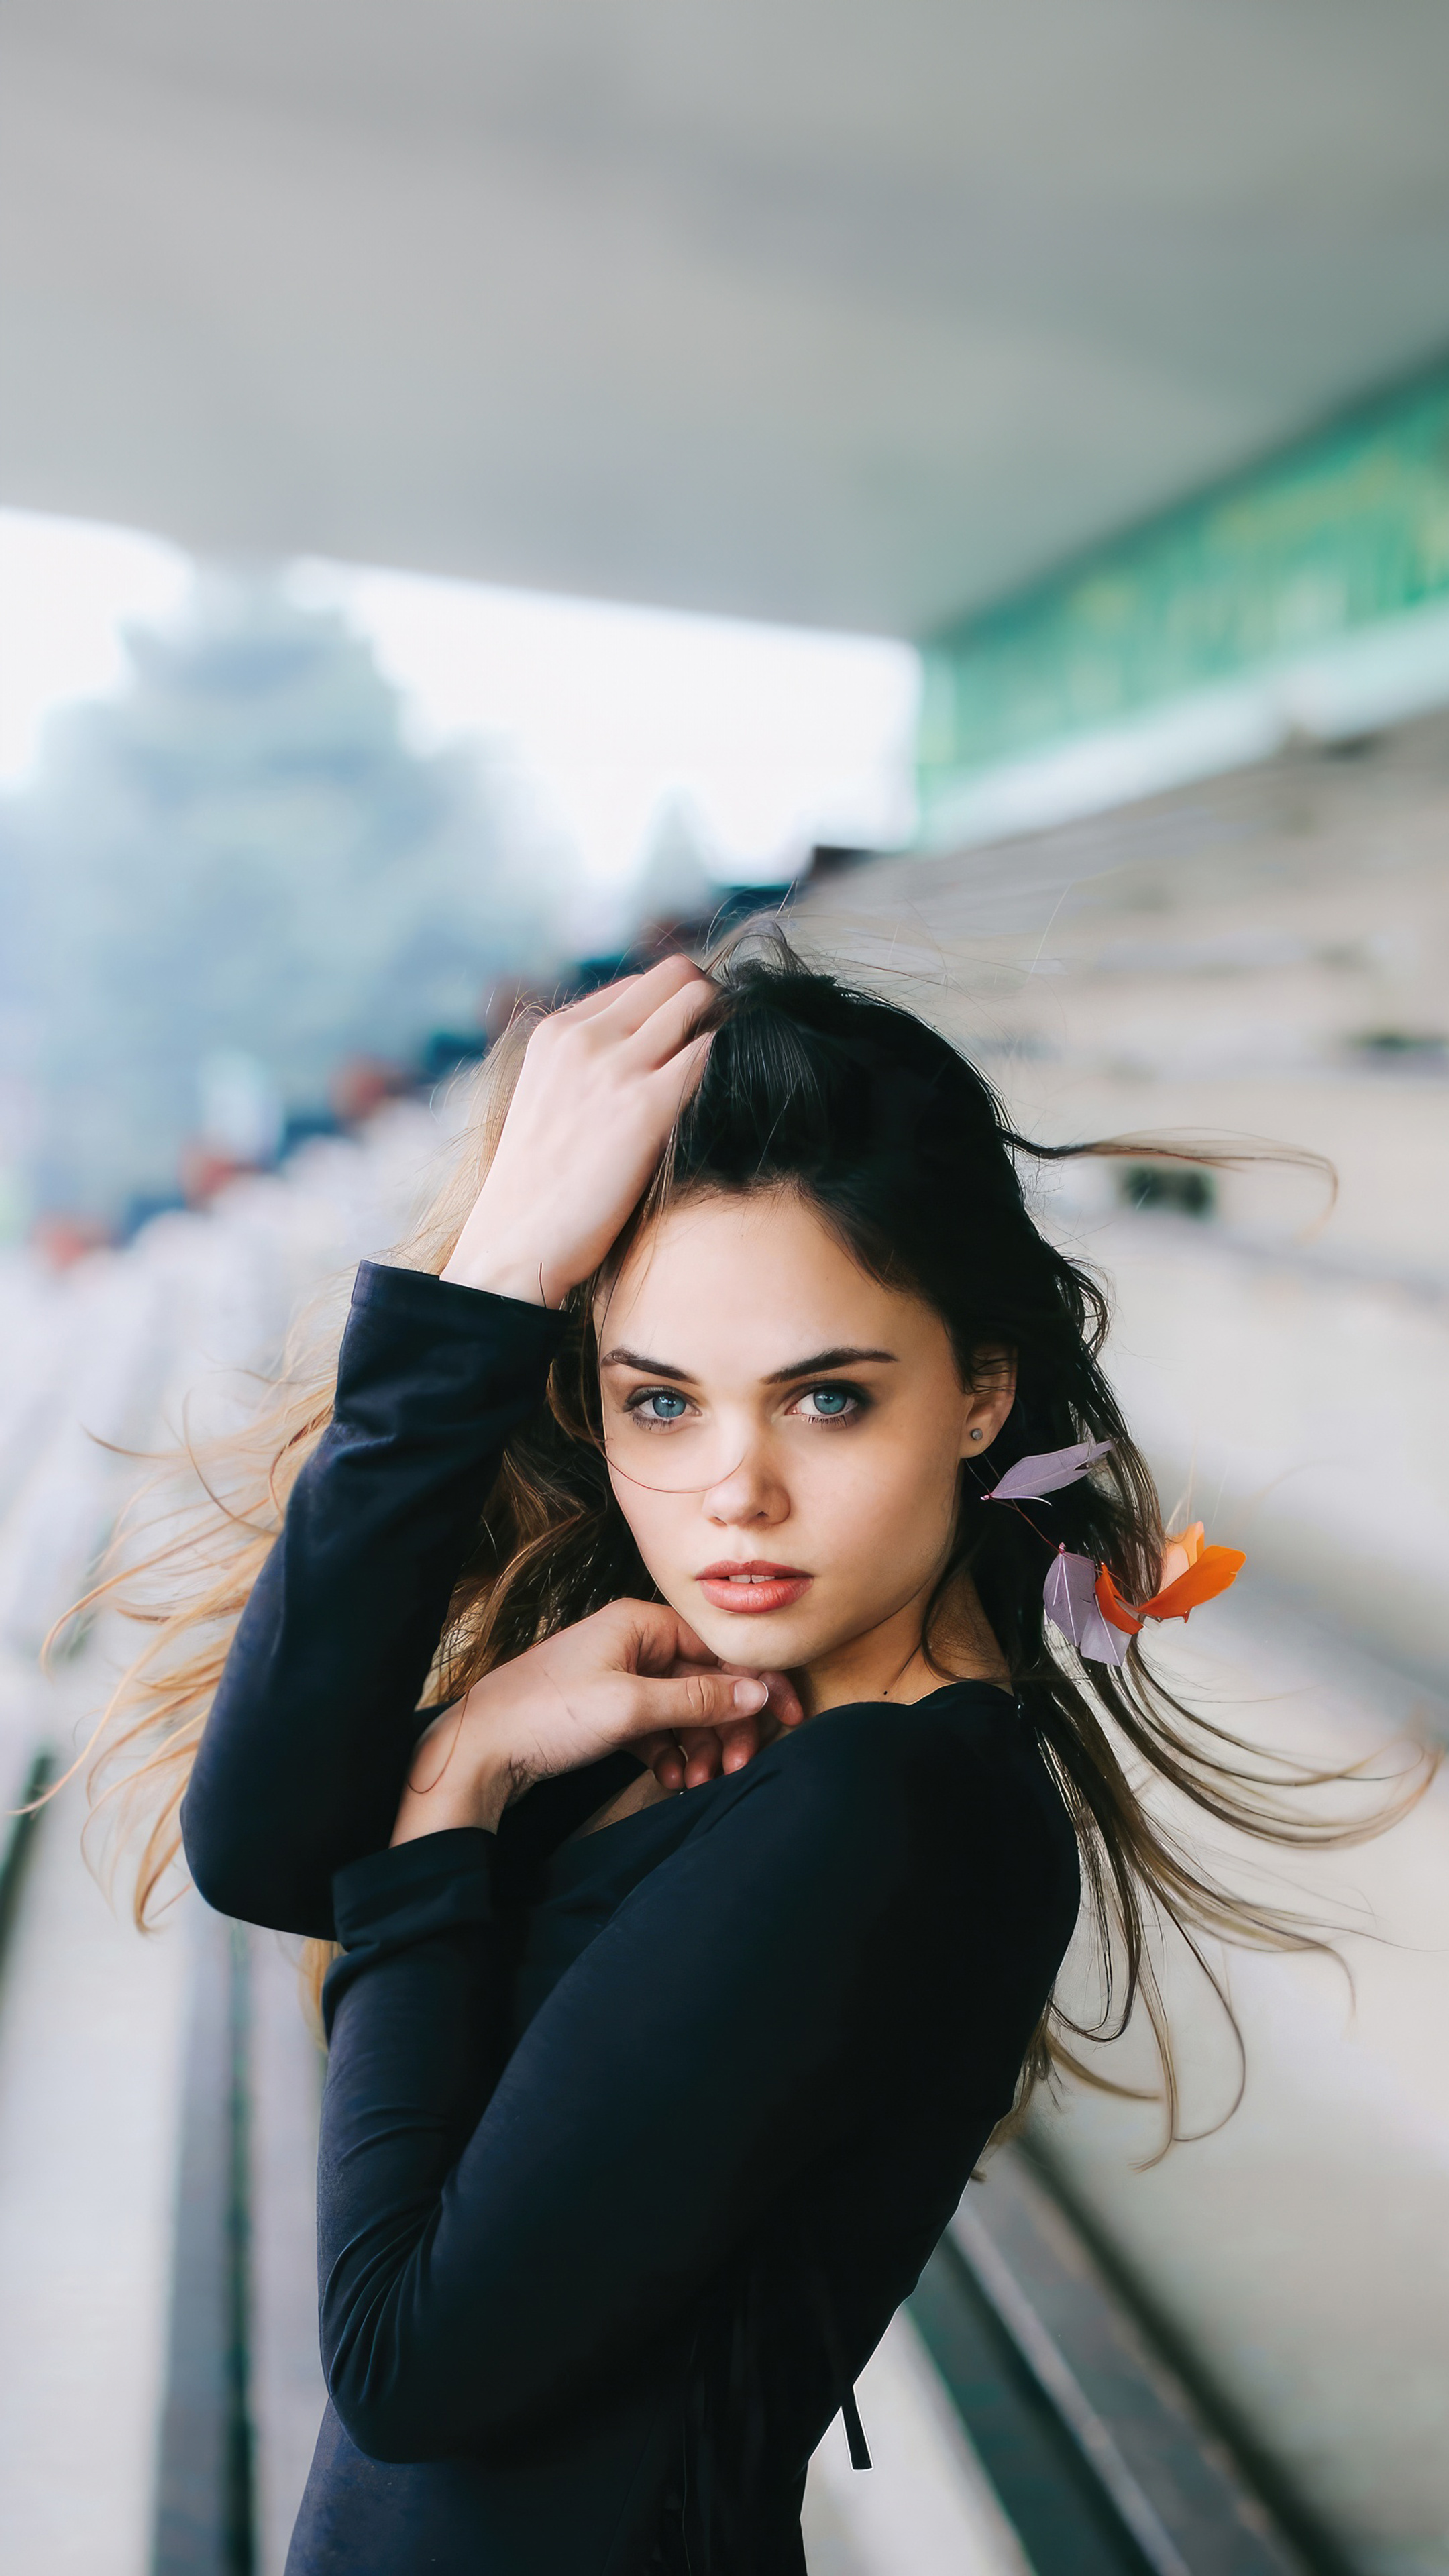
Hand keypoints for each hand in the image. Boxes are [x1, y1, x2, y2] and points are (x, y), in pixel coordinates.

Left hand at [390, 1600, 804, 1843]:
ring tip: (697, 1782)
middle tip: (735, 1766)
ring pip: (683, 1709)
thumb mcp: (631, 1707)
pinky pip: (657, 1728)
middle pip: (706, 1680)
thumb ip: (699, 1699)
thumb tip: (759, 1691)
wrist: (478, 1751)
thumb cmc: (545, 1716)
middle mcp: (631, 1642)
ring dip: (699, 1746)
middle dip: (726, 1725)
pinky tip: (672, 1780)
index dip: (758, 1684)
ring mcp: (618, 1676)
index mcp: (639, 1622)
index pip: (719, 1647)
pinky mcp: (606, 1710)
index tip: (789, 1719)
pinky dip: (671, 1753)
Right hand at [441, 956, 713, 1307]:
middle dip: (710, 1005)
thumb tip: (643, 1056)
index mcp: (557, 1032)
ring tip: (736, 1074)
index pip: (641, 984)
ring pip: (699, 1002)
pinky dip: (731, 1064)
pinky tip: (734, 1098)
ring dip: (725, 1030)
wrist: (515, 1243)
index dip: (674, 1010)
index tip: (692, 1046)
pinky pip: (711, 1053)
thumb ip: (584, 1067)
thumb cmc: (537, 1190)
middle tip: (727, 1052)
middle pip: (677, 977)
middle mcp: (585, 1037)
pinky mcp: (647, 1108)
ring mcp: (616, 1068)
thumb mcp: (545, 1101)